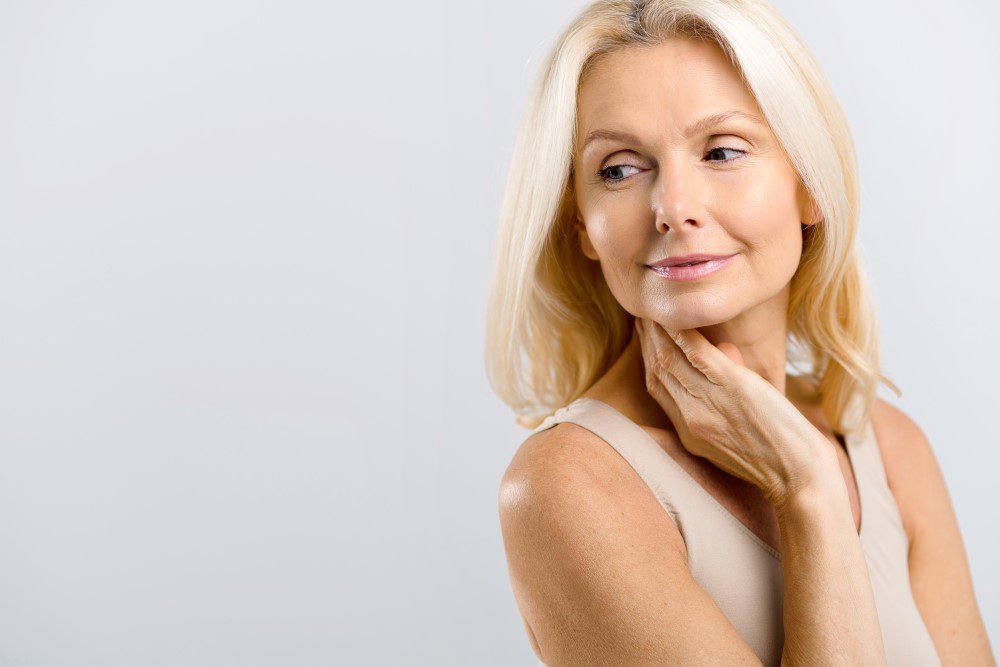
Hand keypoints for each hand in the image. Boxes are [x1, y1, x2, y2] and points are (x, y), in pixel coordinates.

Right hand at [634, 318, 833, 506]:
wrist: (799, 478)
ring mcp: (708, 402)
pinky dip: (684, 331)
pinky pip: (697, 353)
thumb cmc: (778, 457)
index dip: (646, 355)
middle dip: (647, 337)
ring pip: (670, 357)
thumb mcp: (734, 435)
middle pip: (656, 369)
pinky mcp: (733, 387)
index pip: (655, 386)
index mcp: (687, 431)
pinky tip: (679, 314)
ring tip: (658, 307)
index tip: (645, 333)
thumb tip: (725, 354)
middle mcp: (690, 417)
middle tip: (644, 311)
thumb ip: (720, 399)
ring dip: (660, 328)